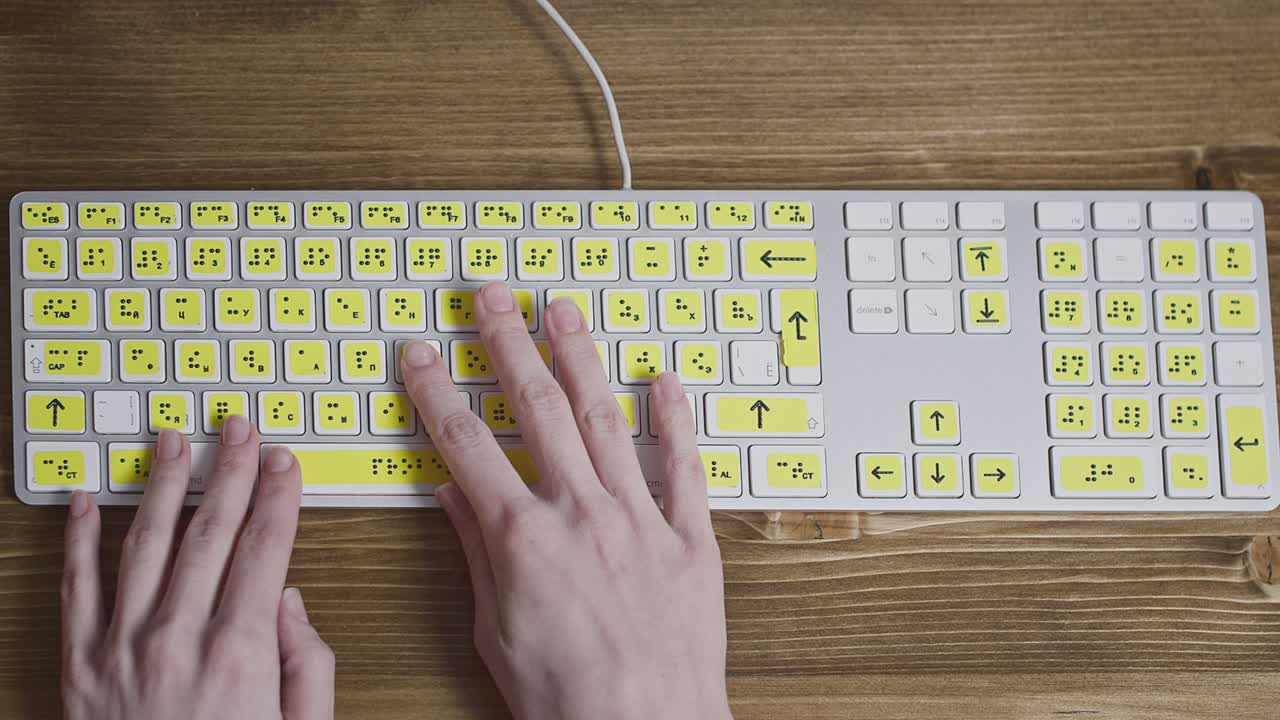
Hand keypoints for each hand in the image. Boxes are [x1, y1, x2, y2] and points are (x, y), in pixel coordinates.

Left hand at [60, 417, 334, 719]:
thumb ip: (308, 666)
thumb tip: (290, 603)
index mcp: (241, 653)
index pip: (266, 549)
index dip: (279, 497)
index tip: (284, 462)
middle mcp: (178, 639)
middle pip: (211, 531)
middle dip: (230, 470)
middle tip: (238, 428)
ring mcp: (122, 649)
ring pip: (147, 543)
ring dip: (163, 485)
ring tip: (173, 441)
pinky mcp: (79, 668)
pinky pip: (77, 587)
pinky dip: (81, 539)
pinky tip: (91, 501)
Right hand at [400, 282, 731, 719]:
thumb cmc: (567, 701)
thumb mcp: (495, 632)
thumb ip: (477, 553)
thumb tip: (454, 495)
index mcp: (522, 538)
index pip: (465, 444)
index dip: (435, 392)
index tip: (419, 354)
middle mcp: (581, 514)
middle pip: (535, 410)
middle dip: (507, 345)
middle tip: (492, 297)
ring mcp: (639, 519)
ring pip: (605, 420)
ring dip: (580, 359)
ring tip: (562, 310)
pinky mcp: (690, 539)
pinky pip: (685, 466)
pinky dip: (675, 419)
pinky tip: (663, 378)